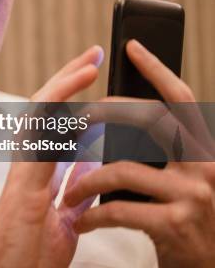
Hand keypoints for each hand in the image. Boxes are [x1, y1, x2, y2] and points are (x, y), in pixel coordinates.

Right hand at [0, 46, 103, 266]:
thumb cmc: (28, 252)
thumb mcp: (66, 217)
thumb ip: (76, 189)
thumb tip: (91, 167)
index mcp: (42, 171)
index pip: (61, 124)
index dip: (78, 99)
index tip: (95, 80)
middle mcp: (30, 162)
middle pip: (49, 109)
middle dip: (71, 80)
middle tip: (92, 57)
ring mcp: (24, 165)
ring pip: (40, 113)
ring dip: (65, 84)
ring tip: (88, 64)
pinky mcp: (23, 174)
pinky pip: (39, 133)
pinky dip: (58, 109)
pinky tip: (76, 95)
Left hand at [63, 39, 214, 267]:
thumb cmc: (186, 222)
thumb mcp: (183, 180)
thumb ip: (163, 151)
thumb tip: (120, 118)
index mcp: (205, 151)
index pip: (181, 100)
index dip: (156, 70)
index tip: (131, 47)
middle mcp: (206, 166)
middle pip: (149, 120)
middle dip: (106, 113)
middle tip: (77, 118)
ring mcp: (193, 195)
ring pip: (122, 167)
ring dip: (86, 180)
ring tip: (70, 193)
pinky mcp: (175, 223)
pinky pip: (118, 208)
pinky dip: (92, 214)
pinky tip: (83, 221)